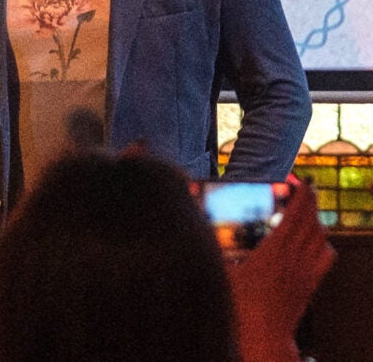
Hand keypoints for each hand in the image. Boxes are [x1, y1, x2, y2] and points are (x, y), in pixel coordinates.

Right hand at [228, 179, 335, 361]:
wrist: (261, 339)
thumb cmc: (239, 308)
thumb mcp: (219, 271)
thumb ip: (211, 243)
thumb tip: (196, 221)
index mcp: (273, 253)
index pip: (296, 216)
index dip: (301, 196)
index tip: (300, 182)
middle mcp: (295, 260)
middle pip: (312, 223)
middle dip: (310, 202)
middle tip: (304, 188)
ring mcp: (305, 273)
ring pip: (321, 238)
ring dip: (316, 221)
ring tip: (306, 213)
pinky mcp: (309, 285)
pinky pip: (325, 257)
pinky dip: (323, 243)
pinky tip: (312, 243)